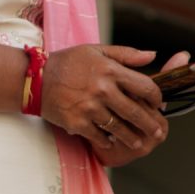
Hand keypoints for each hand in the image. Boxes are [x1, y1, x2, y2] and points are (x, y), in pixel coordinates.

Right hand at [44, 45, 174, 163]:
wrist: (36, 78)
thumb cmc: (68, 63)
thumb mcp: (96, 50)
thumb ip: (126, 54)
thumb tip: (152, 56)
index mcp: (110, 70)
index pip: (145, 86)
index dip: (156, 97)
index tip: (158, 104)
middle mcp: (103, 90)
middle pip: (135, 112)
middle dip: (150, 124)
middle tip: (158, 132)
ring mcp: (90, 108)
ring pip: (119, 128)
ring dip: (132, 138)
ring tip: (139, 142)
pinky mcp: (78, 122)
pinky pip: (99, 136)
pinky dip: (107, 141)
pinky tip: (112, 143)